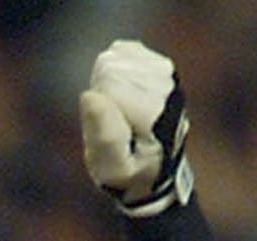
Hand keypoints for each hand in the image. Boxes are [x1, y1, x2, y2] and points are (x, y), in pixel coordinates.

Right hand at [80, 40, 193, 214]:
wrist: (155, 171)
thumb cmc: (130, 174)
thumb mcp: (113, 169)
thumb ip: (103, 137)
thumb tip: (90, 96)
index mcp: (157, 114)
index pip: (108, 85)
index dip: (97, 110)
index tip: (109, 133)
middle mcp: (166, 86)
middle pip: (109, 67)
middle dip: (102, 94)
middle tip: (114, 124)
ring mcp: (165, 71)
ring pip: (114, 56)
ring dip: (108, 83)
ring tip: (119, 112)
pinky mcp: (159, 62)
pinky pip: (121, 50)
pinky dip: (115, 69)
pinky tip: (123, 94)